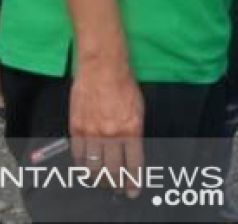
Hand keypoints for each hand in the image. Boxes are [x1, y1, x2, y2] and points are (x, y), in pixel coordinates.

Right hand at [70, 59, 143, 197]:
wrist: (103, 69)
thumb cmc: (125, 86)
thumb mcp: (139, 110)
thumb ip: (134, 132)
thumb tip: (132, 151)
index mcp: (131, 130)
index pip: (133, 164)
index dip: (133, 180)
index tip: (133, 190)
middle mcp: (111, 135)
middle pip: (112, 170)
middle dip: (116, 183)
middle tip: (118, 189)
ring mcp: (92, 133)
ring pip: (93, 166)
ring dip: (99, 178)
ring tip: (102, 182)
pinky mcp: (76, 128)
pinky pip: (78, 155)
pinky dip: (82, 165)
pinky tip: (86, 169)